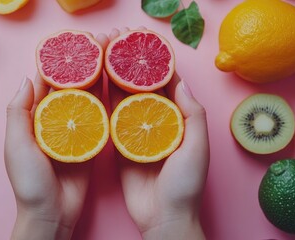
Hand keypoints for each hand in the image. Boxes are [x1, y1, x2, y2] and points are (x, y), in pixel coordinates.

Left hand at [4, 31, 108, 239]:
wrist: (53, 213)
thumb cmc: (29, 182)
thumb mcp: (16, 145)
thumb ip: (19, 111)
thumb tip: (28, 77)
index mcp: (33, 119)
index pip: (44, 84)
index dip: (55, 64)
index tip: (70, 46)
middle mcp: (53, 121)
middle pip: (68, 88)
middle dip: (81, 67)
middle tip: (99, 46)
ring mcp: (73, 131)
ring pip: (85, 99)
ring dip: (96, 79)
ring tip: (110, 58)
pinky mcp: (91, 142)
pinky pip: (99, 118)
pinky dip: (105, 102)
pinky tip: (116, 86)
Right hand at [107, 27, 208, 239]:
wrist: (163, 218)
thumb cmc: (185, 186)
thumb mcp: (197, 148)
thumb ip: (192, 115)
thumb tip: (181, 82)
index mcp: (178, 121)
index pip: (168, 86)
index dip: (157, 65)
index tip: (145, 45)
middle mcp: (157, 124)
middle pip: (144, 88)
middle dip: (133, 66)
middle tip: (119, 45)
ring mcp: (137, 134)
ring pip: (126, 101)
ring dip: (117, 79)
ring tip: (106, 57)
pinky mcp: (119, 146)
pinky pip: (111, 121)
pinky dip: (105, 104)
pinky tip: (97, 86)